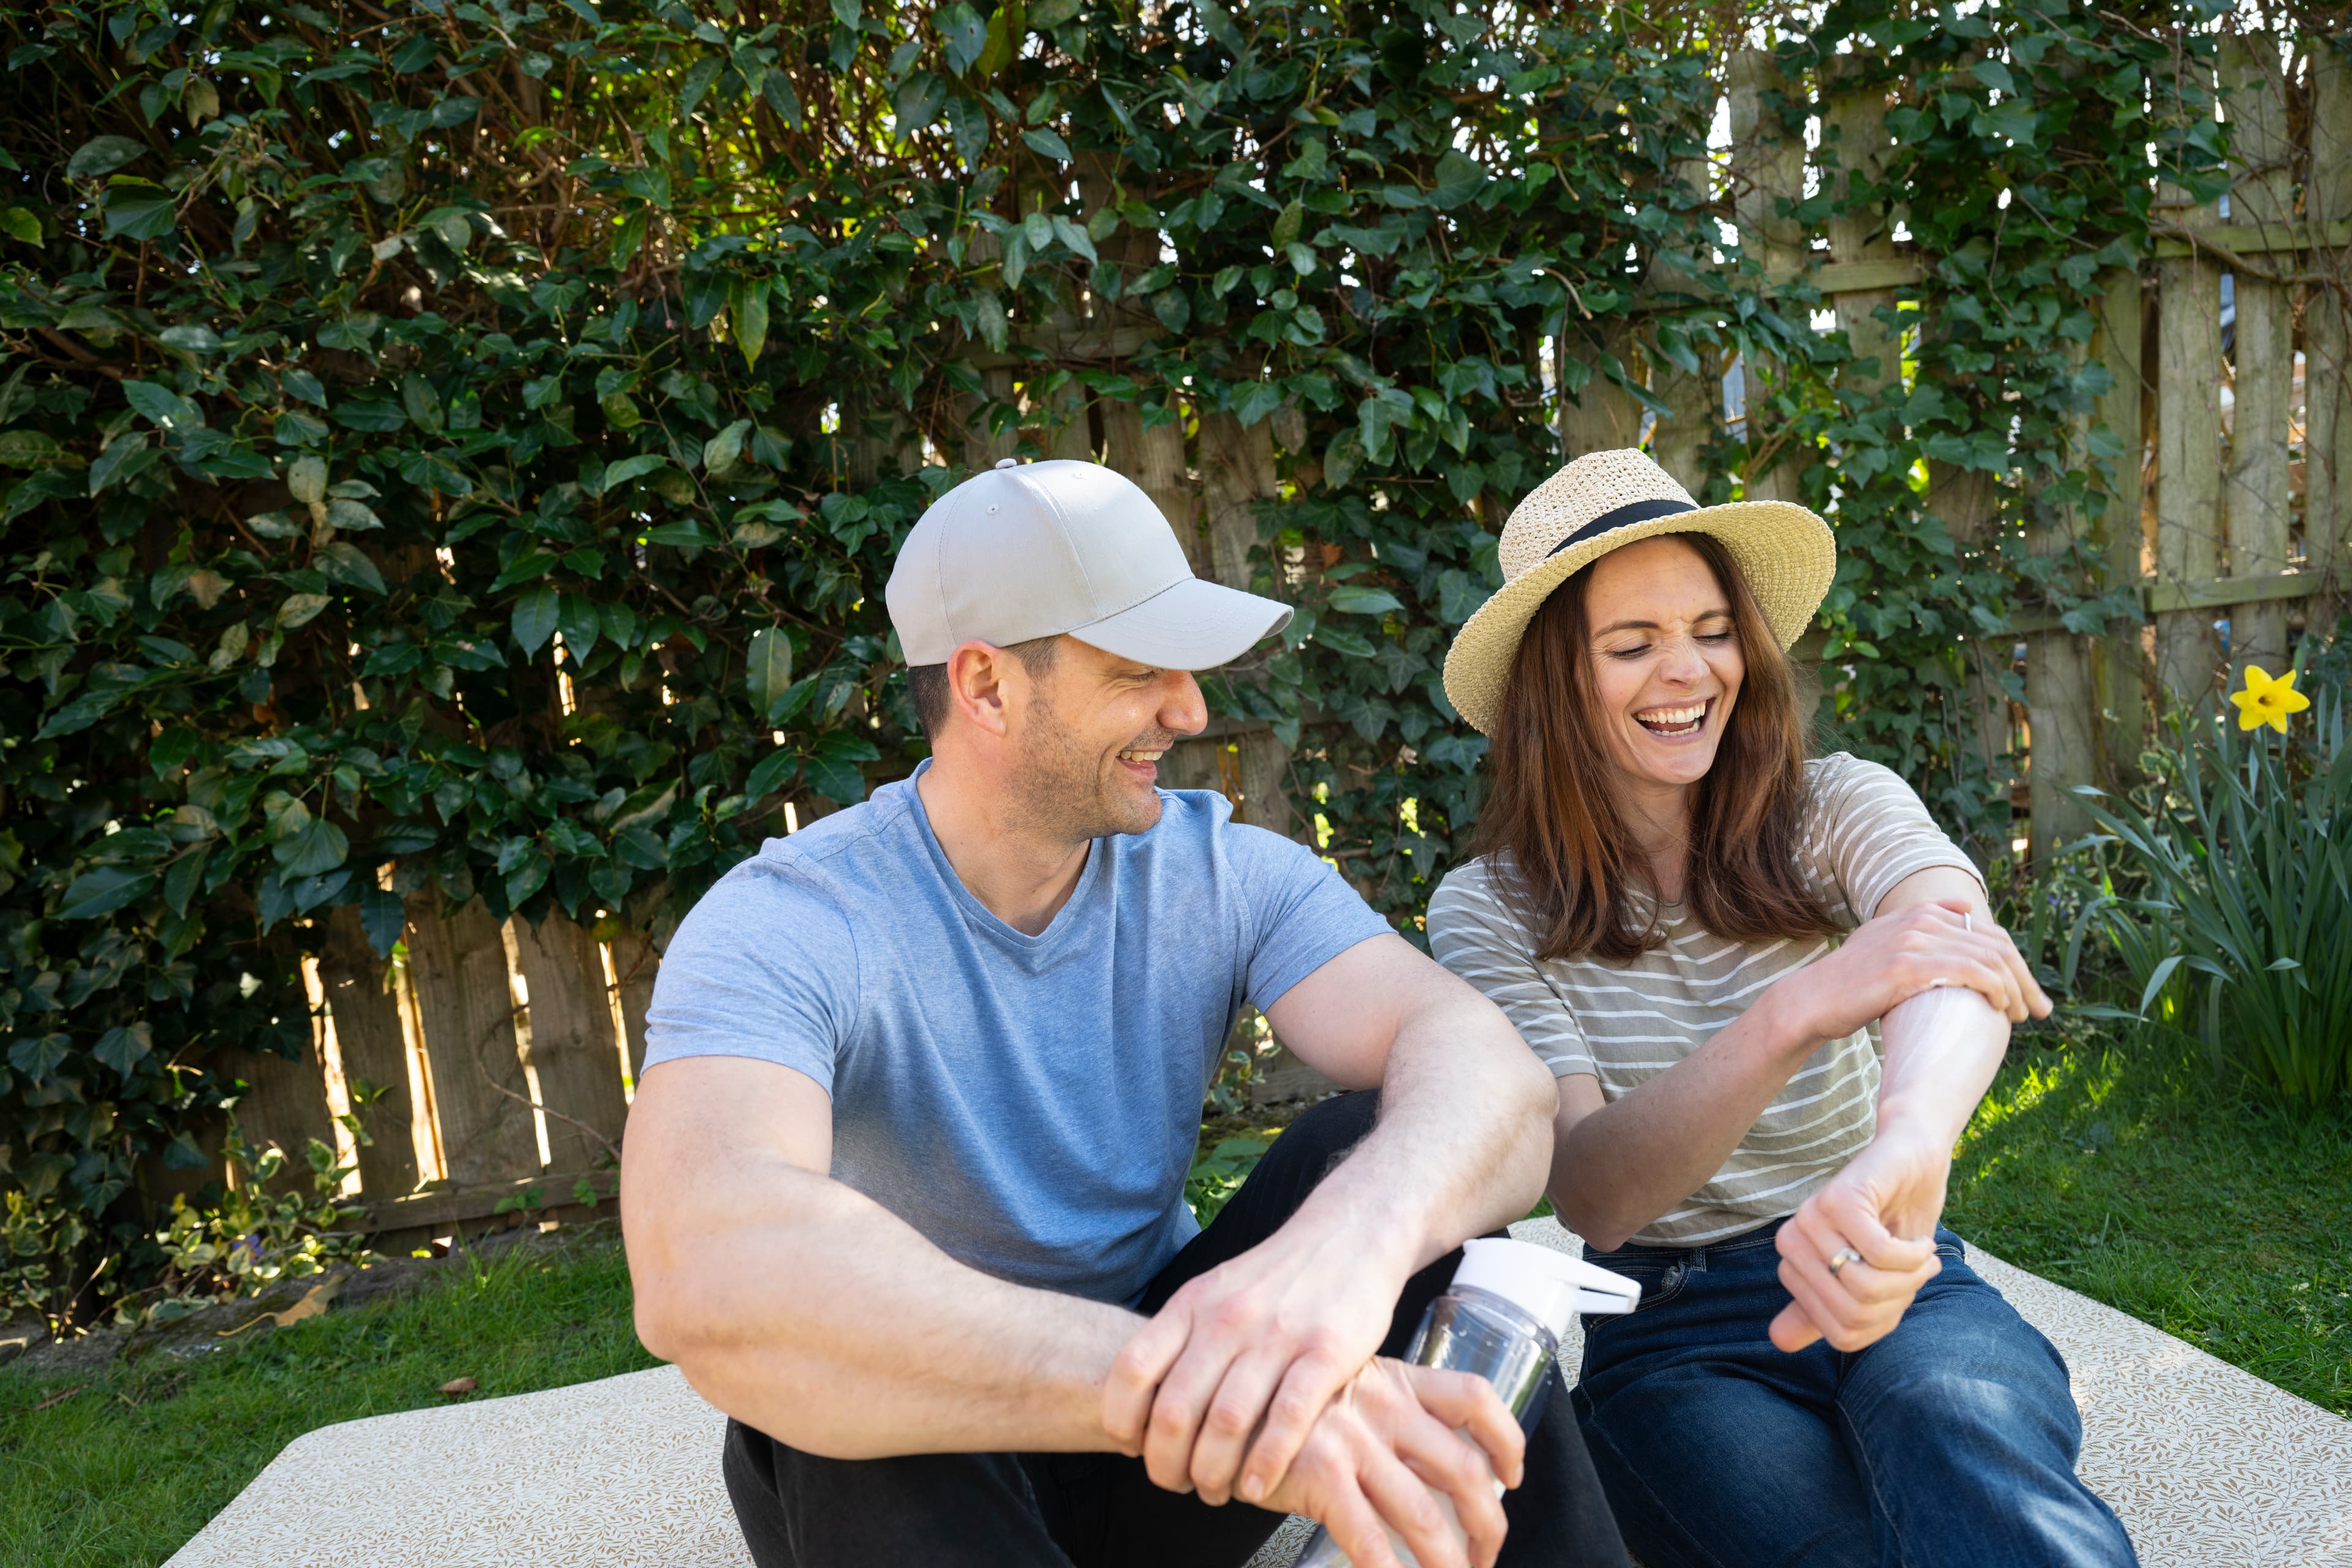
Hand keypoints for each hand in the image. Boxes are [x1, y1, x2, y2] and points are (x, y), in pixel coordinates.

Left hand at [1103, 1221, 1411, 1504]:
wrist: (1349, 1234)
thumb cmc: (1276, 1278)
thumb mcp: (1216, 1291)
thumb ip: (1182, 1337)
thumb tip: (1143, 1403)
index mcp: (1193, 1304)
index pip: (1132, 1369)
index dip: (1122, 1419)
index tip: (1131, 1448)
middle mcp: (1228, 1318)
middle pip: (1175, 1410)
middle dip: (1166, 1463)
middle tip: (1174, 1484)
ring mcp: (1278, 1334)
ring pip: (1227, 1422)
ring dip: (1213, 1473)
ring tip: (1215, 1492)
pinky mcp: (1326, 1351)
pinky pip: (1287, 1419)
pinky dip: (1266, 1463)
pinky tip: (1257, 1486)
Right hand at [1257, 1359, 1524, 1567]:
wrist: (1212, 1399)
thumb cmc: (1277, 1405)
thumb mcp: (1340, 1388)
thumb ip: (1382, 1417)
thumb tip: (1423, 1470)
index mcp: (1394, 1379)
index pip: (1473, 1398)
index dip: (1506, 1439)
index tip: (1514, 1475)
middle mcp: (1382, 1406)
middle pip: (1463, 1469)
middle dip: (1487, 1526)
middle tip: (1485, 1555)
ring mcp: (1352, 1440)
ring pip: (1425, 1516)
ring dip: (1449, 1563)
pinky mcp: (1320, 1475)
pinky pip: (1370, 1540)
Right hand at [1769, 899, 2048, 1046]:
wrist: (1812, 1001)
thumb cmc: (1851, 984)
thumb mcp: (1884, 943)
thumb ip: (1920, 926)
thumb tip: (1965, 910)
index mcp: (1919, 913)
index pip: (1988, 932)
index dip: (2016, 962)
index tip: (2027, 993)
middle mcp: (1920, 920)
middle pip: (1996, 944)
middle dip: (2025, 978)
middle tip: (2040, 1009)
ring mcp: (1914, 940)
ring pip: (1989, 958)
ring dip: (2016, 988)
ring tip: (2023, 1015)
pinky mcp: (1908, 965)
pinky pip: (1970, 971)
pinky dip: (1995, 988)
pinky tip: (2001, 1007)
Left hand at [1769, 1123, 1947, 1352]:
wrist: (1913, 1162)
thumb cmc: (1892, 1224)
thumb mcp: (1865, 1278)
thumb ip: (1825, 1309)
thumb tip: (1776, 1342)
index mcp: (1794, 1267)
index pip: (1840, 1333)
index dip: (1884, 1323)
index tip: (1901, 1293)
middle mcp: (1793, 1243)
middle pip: (1853, 1314)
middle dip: (1899, 1300)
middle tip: (1916, 1271)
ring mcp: (1811, 1220)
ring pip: (1866, 1285)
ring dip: (1910, 1277)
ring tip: (1919, 1254)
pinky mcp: (1838, 1200)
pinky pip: (1879, 1252)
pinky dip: (1912, 1255)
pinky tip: (1920, 1242)